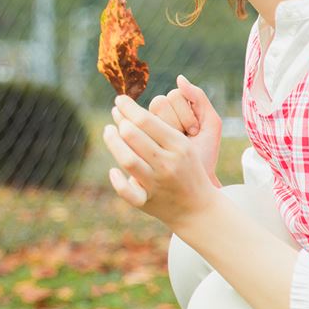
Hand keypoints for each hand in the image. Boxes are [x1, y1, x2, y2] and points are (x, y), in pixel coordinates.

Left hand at [102, 92, 220, 228]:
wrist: (200, 209)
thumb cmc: (187, 169)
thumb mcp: (184, 146)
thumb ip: (160, 129)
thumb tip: (129, 109)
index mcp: (179, 146)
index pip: (146, 120)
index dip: (128, 107)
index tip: (119, 100)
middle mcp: (168, 164)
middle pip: (133, 136)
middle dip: (120, 122)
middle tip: (115, 114)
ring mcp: (157, 183)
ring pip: (127, 160)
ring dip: (112, 143)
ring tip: (108, 131)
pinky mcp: (147, 202)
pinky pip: (127, 192)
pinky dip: (117, 181)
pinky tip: (113, 171)